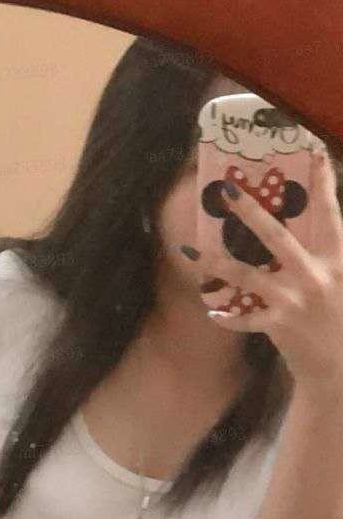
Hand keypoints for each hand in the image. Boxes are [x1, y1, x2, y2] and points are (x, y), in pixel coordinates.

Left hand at [181, 146, 342, 395]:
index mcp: (338, 258)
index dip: (322, 179)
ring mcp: (296, 301)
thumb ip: (330, 252)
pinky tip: (211, 311)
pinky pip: (245, 318)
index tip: (312, 147)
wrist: (342, 370)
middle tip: (227, 190)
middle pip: (277, 236)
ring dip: (217, 262)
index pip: (330, 210)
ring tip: (191, 250)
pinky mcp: (281, 326)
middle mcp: (317, 275)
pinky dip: (228, 317)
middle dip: (250, 211)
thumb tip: (313, 225)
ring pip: (248, 276)